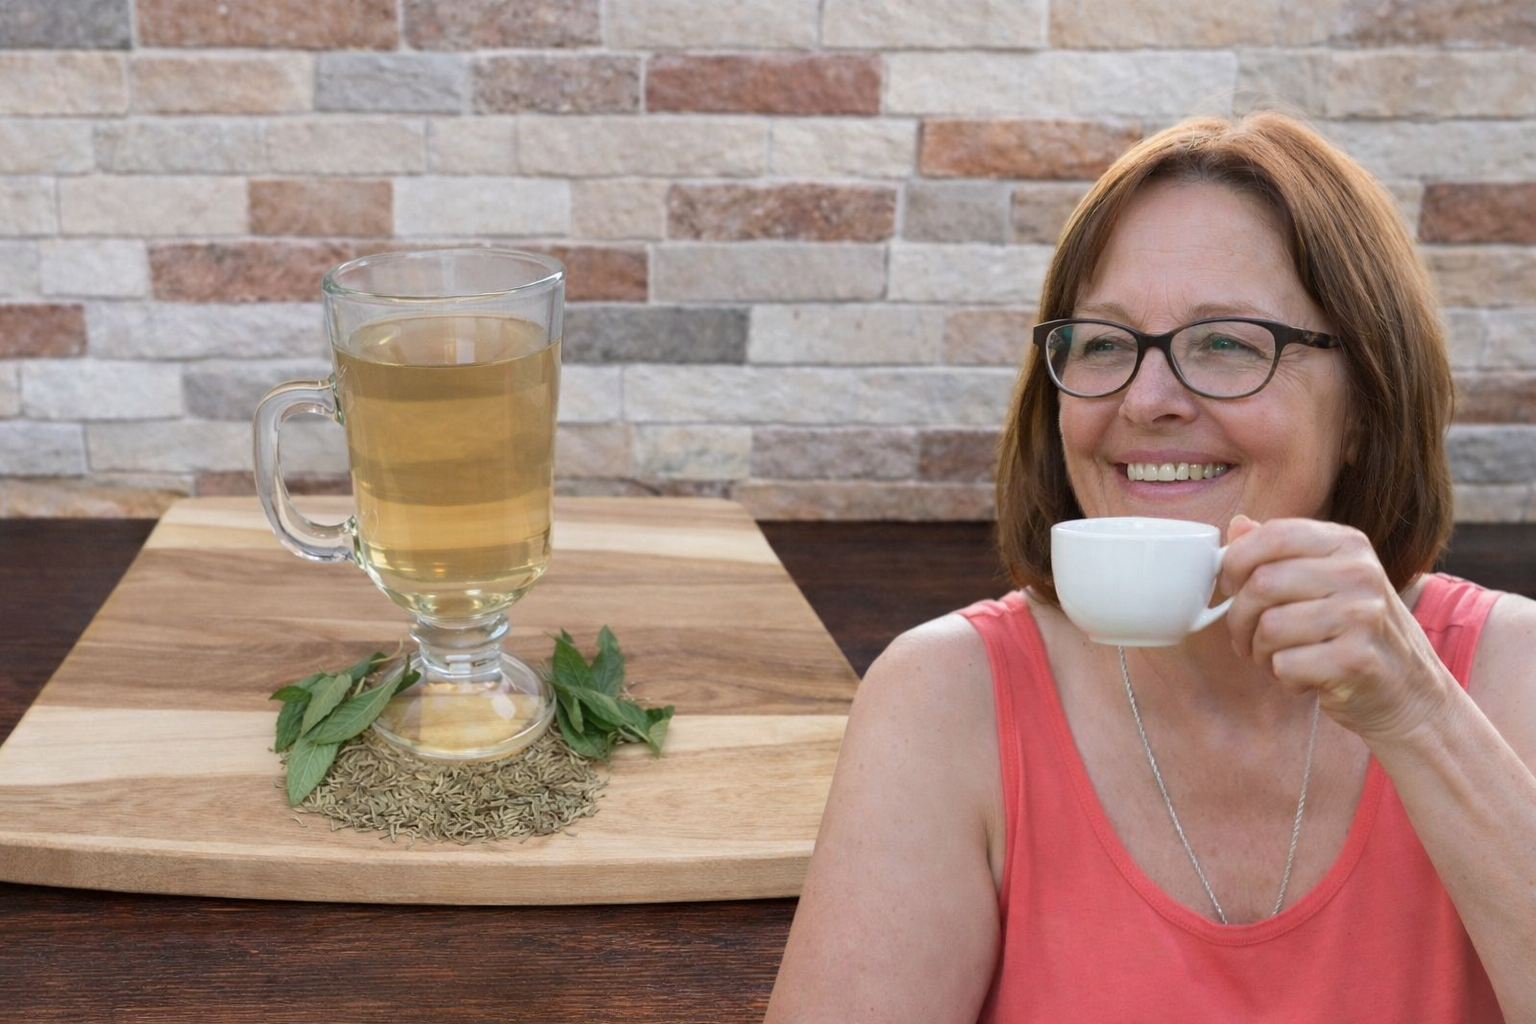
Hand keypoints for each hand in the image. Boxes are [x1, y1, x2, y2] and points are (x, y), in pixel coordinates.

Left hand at [1221, 515, 1457, 742]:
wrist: (1410, 692)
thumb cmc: (1353, 633)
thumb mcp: (1324, 580)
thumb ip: (1280, 552)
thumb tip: (1237, 525)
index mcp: (1347, 544)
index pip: (1274, 535)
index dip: (1235, 562)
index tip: (1230, 586)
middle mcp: (1359, 573)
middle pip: (1262, 584)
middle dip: (1239, 618)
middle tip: (1245, 637)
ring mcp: (1362, 615)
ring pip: (1269, 627)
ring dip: (1260, 652)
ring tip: (1279, 658)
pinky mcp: (1356, 660)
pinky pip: (1285, 665)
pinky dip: (1283, 678)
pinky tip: (1305, 677)